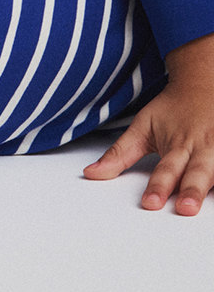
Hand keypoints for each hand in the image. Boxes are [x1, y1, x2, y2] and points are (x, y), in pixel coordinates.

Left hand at [83, 31, 213, 213]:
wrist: (202, 83)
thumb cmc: (172, 109)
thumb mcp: (142, 126)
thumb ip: (119, 154)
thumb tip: (90, 174)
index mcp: (177, 144)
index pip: (165, 170)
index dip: (157, 187)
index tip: (149, 204)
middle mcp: (201, 148)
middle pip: (196, 173)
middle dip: (191, 191)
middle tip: (184, 208)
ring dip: (210, 188)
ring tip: (202, 206)